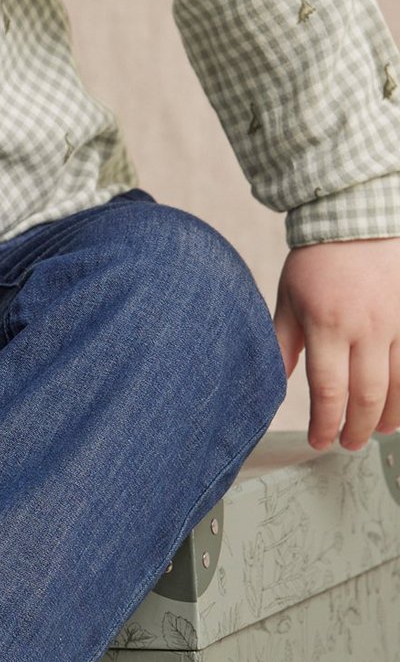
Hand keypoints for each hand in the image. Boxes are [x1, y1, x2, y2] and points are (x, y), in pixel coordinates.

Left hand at [272, 237, 399, 450]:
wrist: (356, 217)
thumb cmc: (317, 260)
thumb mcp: (290, 299)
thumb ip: (283, 343)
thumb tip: (273, 384)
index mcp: (327, 324)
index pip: (328, 390)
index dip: (325, 423)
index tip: (319, 441)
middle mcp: (366, 327)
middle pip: (368, 396)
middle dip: (357, 428)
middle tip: (348, 444)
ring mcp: (397, 322)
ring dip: (391, 416)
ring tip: (378, 430)